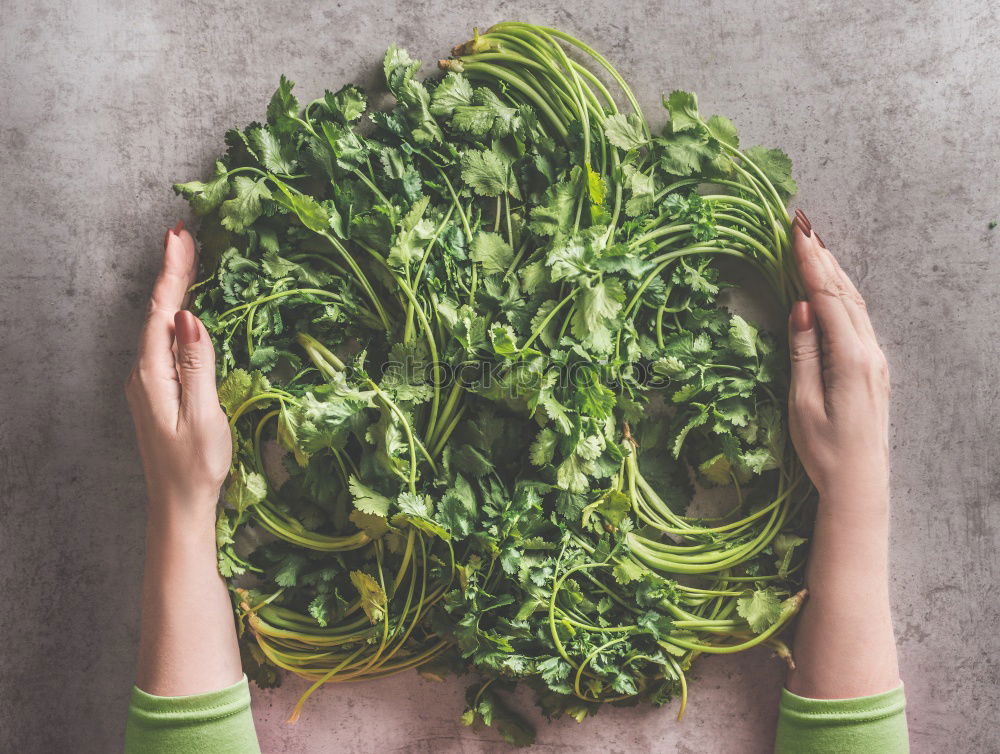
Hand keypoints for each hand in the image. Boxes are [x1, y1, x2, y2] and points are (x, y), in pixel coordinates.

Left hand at [125, 222, 230, 525]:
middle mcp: (144, 373)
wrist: (179, 503)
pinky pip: (165, 342)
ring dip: (173, 290)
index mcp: (153, 375)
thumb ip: (196, 364)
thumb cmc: (196, 465)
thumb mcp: (203, 413)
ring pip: (160, 325)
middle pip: (157, 312)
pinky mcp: (159, 390)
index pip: (162, 312)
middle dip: (172, 272)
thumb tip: (190, 317)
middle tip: (184, 236)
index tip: (181, 238)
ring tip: (187, 260)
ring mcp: (149, 382)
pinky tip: (186, 309)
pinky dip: (175, 316)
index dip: (173, 273)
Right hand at [787, 210, 889, 507]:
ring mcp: (876, 360)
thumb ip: (803, 352)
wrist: (860, 485)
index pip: (826, 298)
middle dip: (822, 257)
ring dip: (834, 272)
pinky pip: (859, 320)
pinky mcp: (874, 369)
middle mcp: (870, 352)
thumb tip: (801, 308)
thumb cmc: (824, 451)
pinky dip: (842, 295)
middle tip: (802, 225)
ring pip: (855, 304)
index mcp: (850, 358)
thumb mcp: (803, 403)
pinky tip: (832, 288)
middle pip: (844, 293)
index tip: (794, 233)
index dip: (809, 263)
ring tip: (815, 246)